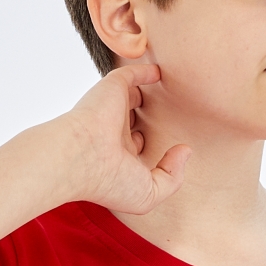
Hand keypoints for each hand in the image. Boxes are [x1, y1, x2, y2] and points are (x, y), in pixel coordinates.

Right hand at [59, 63, 190, 215]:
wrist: (81, 159)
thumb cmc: (110, 182)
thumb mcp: (149, 193)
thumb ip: (172, 176)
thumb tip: (184, 151)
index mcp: (119, 158)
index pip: (136, 147)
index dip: (150, 146)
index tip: (170, 148)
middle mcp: (114, 133)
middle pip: (133, 121)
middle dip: (146, 119)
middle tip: (169, 113)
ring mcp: (113, 111)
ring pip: (131, 97)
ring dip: (146, 93)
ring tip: (168, 87)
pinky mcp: (111, 90)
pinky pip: (130, 75)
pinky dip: (144, 71)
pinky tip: (159, 72)